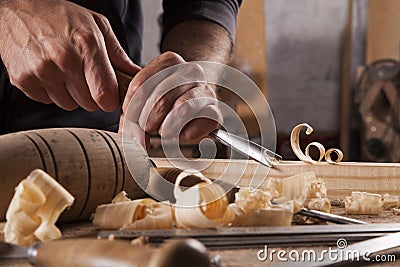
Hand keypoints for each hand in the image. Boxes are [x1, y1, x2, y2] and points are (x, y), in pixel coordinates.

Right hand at [0, 0, 139, 110]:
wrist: (16, 7)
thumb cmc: (59, 16)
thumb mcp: (96, 26)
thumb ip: (118, 54)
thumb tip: (136, 75)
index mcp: (87, 45)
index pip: (105, 95)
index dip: (110, 99)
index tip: (109, 95)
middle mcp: (63, 60)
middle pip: (89, 104)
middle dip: (91, 94)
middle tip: (83, 74)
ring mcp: (41, 71)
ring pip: (69, 105)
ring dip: (70, 93)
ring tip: (63, 70)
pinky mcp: (23, 80)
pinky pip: (47, 101)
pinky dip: (50, 91)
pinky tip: (48, 71)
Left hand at [119, 52, 222, 144]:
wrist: (196, 101)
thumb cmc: (166, 101)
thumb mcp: (144, 101)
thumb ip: (131, 117)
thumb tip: (129, 140)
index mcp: (169, 61)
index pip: (141, 85)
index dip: (132, 107)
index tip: (131, 118)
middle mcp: (191, 70)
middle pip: (161, 99)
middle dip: (149, 120)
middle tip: (148, 127)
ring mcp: (206, 90)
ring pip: (181, 110)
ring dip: (167, 128)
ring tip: (164, 130)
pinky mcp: (215, 111)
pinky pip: (198, 124)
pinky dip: (186, 135)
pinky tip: (181, 134)